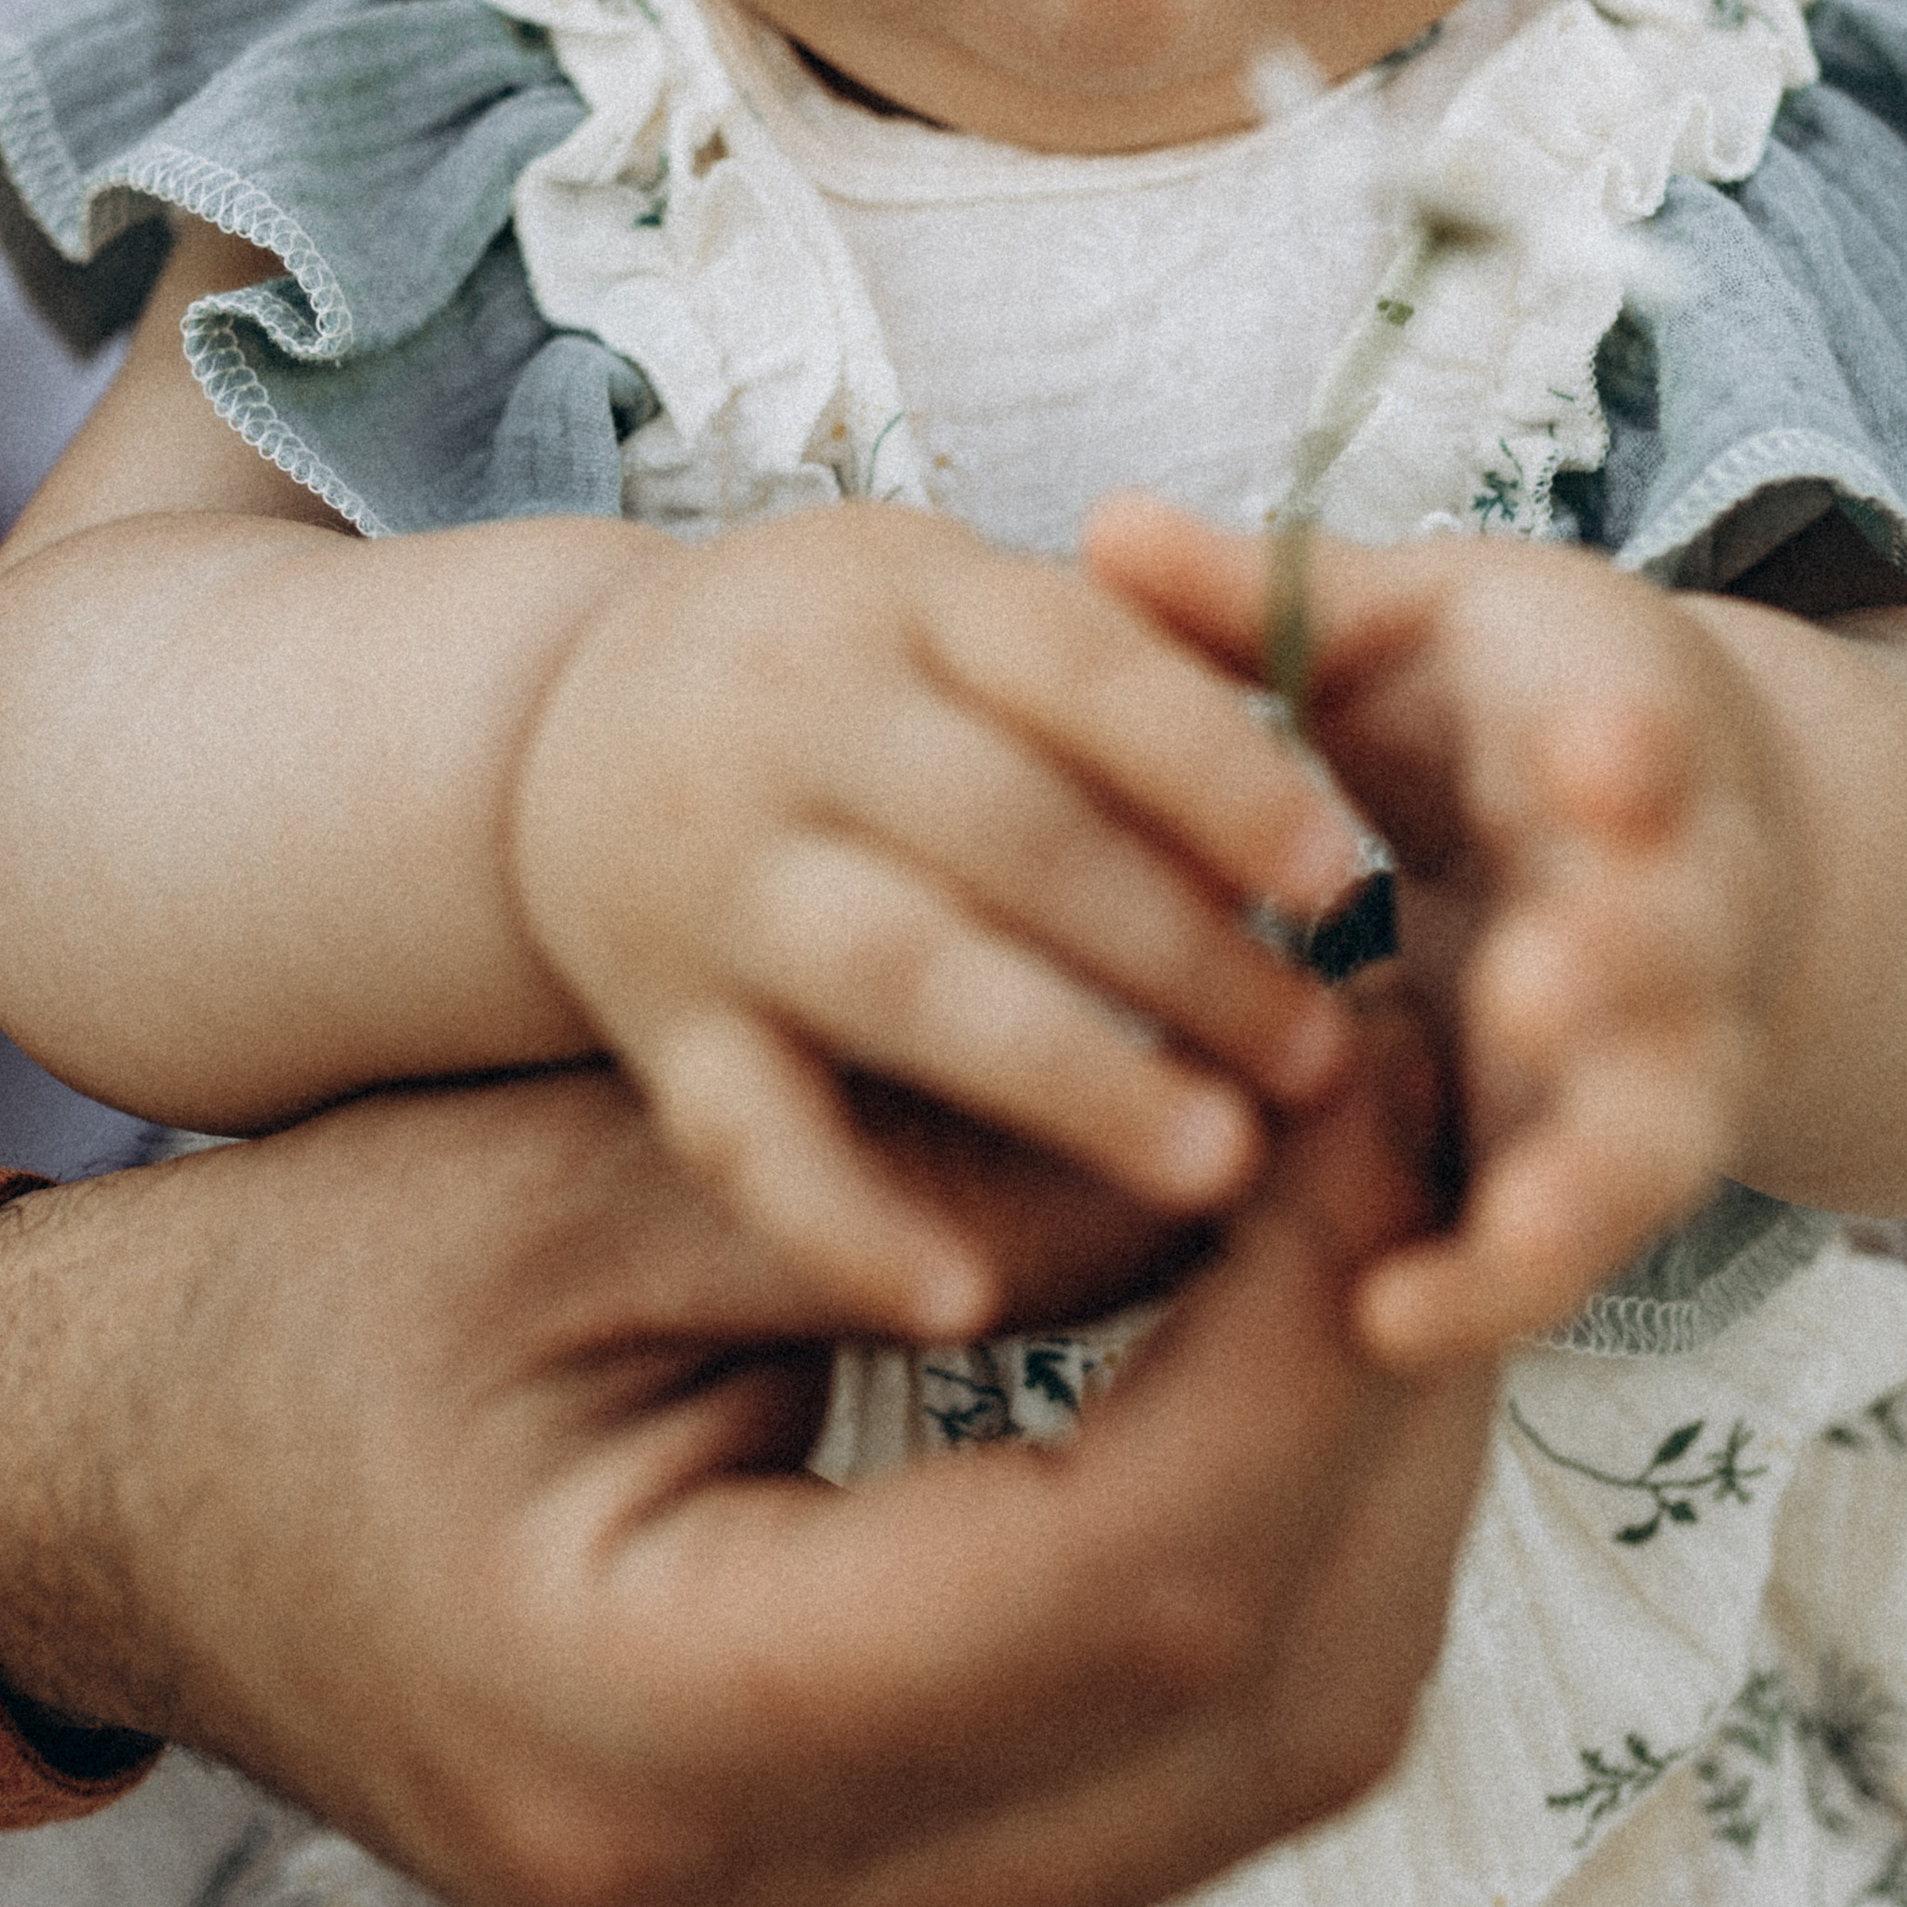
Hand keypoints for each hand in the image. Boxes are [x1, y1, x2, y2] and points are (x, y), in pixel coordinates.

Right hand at [0, 1069, 1490, 1906]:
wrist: (114, 1497)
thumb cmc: (297, 1304)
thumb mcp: (583, 1187)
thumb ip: (929, 1181)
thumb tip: (1274, 1145)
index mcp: (652, 1740)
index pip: (1139, 1580)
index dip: (1318, 1331)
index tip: (1386, 1089)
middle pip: (1262, 1708)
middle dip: (1395, 1396)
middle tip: (1441, 1129)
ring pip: (1259, 1757)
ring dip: (1366, 1474)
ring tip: (1387, 1214)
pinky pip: (1163, 1753)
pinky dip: (1262, 1538)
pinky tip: (1279, 1343)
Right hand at [507, 504, 1366, 1329]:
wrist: (566, 719)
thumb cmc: (853, 673)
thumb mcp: (966, 610)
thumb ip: (1134, 680)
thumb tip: (1335, 837)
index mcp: (905, 599)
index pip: (1075, 664)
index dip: (1212, 770)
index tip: (1340, 871)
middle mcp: (794, 723)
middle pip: (1008, 831)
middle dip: (1181, 950)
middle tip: (1324, 1059)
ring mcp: (717, 878)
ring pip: (901, 975)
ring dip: (1070, 1073)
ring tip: (1219, 1164)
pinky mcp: (661, 1022)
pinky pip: (749, 1137)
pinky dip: (849, 1225)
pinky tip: (966, 1307)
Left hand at [1082, 497, 1806, 1368]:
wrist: (1669, 829)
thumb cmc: (1512, 704)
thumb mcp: (1411, 627)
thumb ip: (1266, 600)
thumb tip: (1103, 528)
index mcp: (1619, 732)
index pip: (1648, 736)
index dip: (1631, 753)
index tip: (1598, 753)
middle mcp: (1672, 897)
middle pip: (1673, 947)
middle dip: (1617, 971)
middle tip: (1532, 992)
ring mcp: (1659, 1045)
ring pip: (1646, 1132)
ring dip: (1568, 1185)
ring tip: (1464, 1251)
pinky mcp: (1612, 1159)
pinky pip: (1570, 1242)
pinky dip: (1493, 1286)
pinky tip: (1385, 1327)